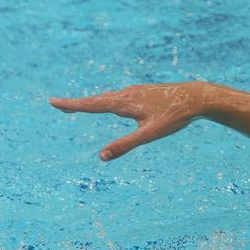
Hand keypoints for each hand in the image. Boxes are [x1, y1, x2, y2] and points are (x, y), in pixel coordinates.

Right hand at [50, 81, 210, 160]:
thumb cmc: (174, 116)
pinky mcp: (142, 92)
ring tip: (79, 107)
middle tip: (59, 106)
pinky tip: (111, 104)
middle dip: (77, 104)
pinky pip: (118, 97)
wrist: (196, 97)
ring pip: (107, 98)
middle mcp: (125, 94)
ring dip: (91, 102)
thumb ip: (125, 145)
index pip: (90, 105)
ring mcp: (134, 91)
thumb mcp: (149, 135)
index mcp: (123, 103)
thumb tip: (101, 157)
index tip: (53, 101)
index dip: (71, 105)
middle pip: (95, 100)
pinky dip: (105, 101)